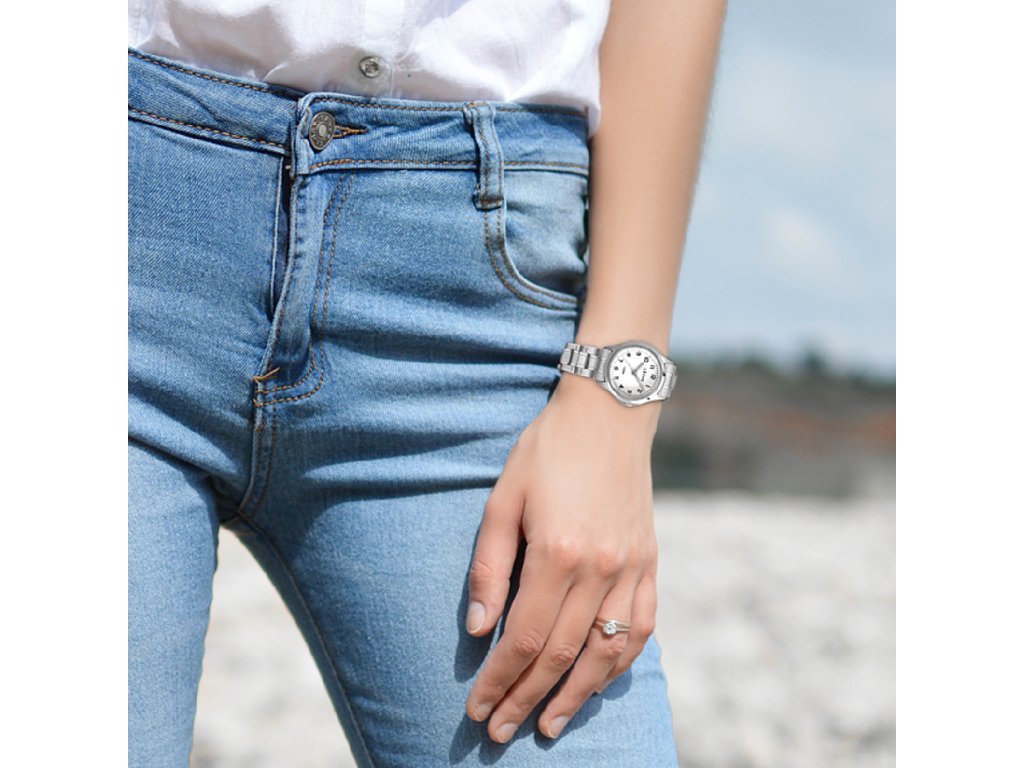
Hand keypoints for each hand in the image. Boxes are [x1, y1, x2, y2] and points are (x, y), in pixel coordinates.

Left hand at [464, 372, 660, 741]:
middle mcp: (601, 568)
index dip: (497, 680)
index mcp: (558, 553)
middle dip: (526, 698)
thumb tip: (479, 631)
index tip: (476, 707)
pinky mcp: (650, 561)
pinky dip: (619, 662)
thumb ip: (489, 568)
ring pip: (606, 651)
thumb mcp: (502, 499)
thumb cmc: (546, 450)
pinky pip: (641, 626)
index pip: (523, 638)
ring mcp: (632, 567)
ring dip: (576, 695)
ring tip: (549, 724)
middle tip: (500, 732)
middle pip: (560, 654)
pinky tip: (597, 681)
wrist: (609, 413)